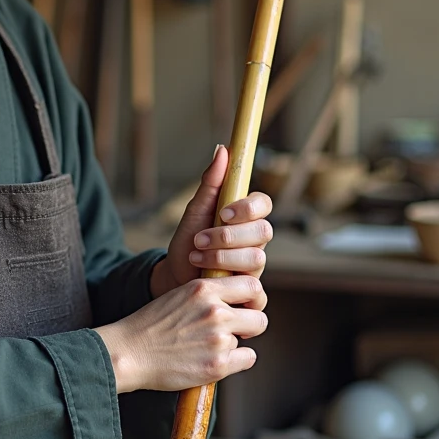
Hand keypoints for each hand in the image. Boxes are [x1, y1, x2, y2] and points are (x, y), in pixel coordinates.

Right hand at [95, 275, 267, 392]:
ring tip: (207, 347)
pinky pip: (247, 358)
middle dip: (249, 325)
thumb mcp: (180, 295)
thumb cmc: (151, 326)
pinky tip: (214, 361)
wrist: (129, 353)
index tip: (242, 307)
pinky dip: (236, 362)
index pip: (252, 285)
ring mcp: (218, 338)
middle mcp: (215, 311)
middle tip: (235, 332)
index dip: (251, 299)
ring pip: (246, 340)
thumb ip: (208, 295)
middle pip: (259, 316)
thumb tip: (236, 300)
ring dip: (233, 344)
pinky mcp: (218, 365)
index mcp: (204, 289)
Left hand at [152, 146, 274, 297]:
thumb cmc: (188, 240)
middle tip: (200, 239)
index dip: (248, 208)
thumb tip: (222, 148)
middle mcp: (254, 240)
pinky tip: (209, 279)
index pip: (264, 204)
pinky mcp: (250, 290)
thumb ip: (211, 182)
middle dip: (229, 236)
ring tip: (196, 256)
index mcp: (245, 217)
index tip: (223, 212)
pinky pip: (256, 290)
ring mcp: (254, 266)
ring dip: (222, 257)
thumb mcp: (195, 210)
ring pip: (257, 259)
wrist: (175, 276)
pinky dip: (229, 283)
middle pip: (264, 231)